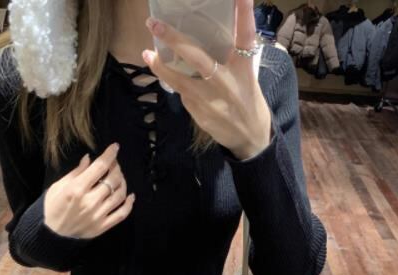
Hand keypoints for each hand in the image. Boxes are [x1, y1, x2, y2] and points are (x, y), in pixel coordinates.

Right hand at [44, 143, 134, 238]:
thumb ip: (76, 172)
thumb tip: (89, 159)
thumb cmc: (52, 207)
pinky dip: (129, 204)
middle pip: (112, 179)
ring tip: (119, 178)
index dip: (110, 155)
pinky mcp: (103, 226)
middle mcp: (90, 201)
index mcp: (77, 189)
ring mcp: (98, 215)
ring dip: (123, 183)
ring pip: (120, 195)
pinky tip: (130, 196)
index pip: (99, 167)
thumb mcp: (58, 186)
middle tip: (114, 164)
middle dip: (116, 168)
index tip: (115, 148)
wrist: (50, 235)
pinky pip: (122, 214)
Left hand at [142, 0, 272, 160]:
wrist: (250, 137)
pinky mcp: (200, 114)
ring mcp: (211, 100)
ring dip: (161, 66)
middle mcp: (227, 82)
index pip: (245, 36)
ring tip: (147, 54)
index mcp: (244, 68)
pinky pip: (184, 95)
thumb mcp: (246, 75)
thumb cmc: (248, 100)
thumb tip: (204, 36)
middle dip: (173, 39)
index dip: (243, 13)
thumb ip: (230, 57)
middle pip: (197, 57)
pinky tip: (167, 76)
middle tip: (154, 24)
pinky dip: (175, 84)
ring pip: (179, 80)